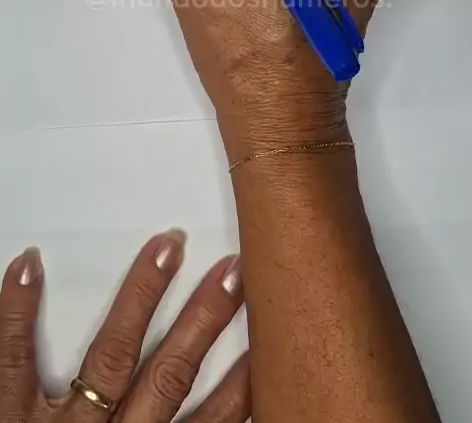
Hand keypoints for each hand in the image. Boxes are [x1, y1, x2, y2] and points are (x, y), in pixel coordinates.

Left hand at [0, 233, 248, 422]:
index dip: (237, 387)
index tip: (263, 344)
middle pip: (167, 376)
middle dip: (203, 322)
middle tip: (234, 272)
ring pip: (109, 355)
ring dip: (141, 298)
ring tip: (168, 248)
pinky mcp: (6, 412)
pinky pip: (10, 358)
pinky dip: (18, 310)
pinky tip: (29, 265)